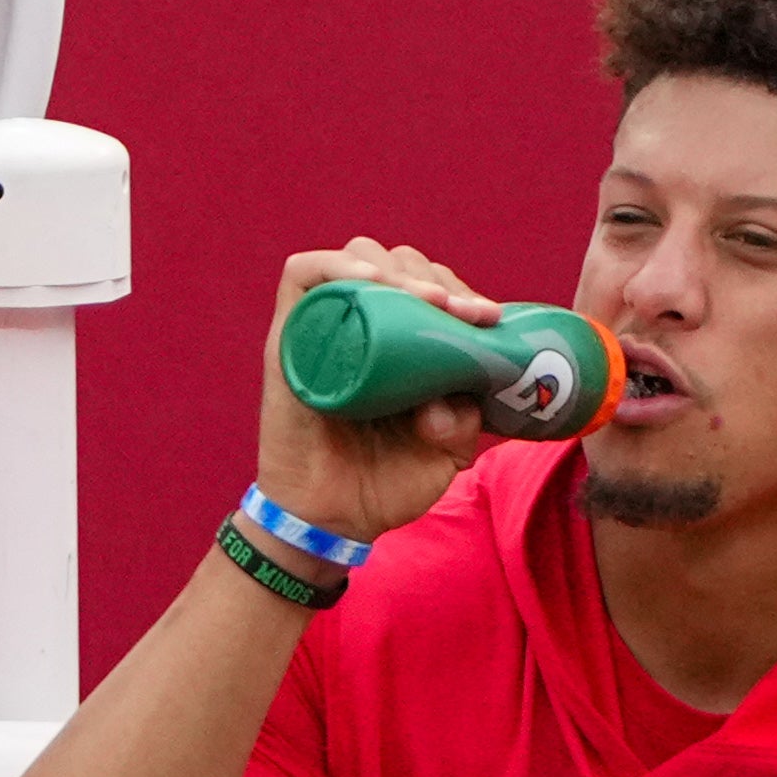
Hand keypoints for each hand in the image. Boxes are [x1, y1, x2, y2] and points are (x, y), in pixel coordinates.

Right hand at [250, 239, 504, 551]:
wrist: (329, 521)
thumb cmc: (383, 484)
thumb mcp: (448, 453)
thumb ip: (465, 419)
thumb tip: (456, 389)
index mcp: (400, 343)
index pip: (430, 282)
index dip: (462, 289)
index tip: (488, 319)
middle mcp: (363, 326)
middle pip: (399, 261)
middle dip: (439, 278)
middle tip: (465, 314)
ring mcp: (324, 327)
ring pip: (359, 256)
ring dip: (401, 270)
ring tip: (429, 302)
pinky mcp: (288, 336)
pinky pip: (302, 274)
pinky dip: (339, 266)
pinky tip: (375, 283)